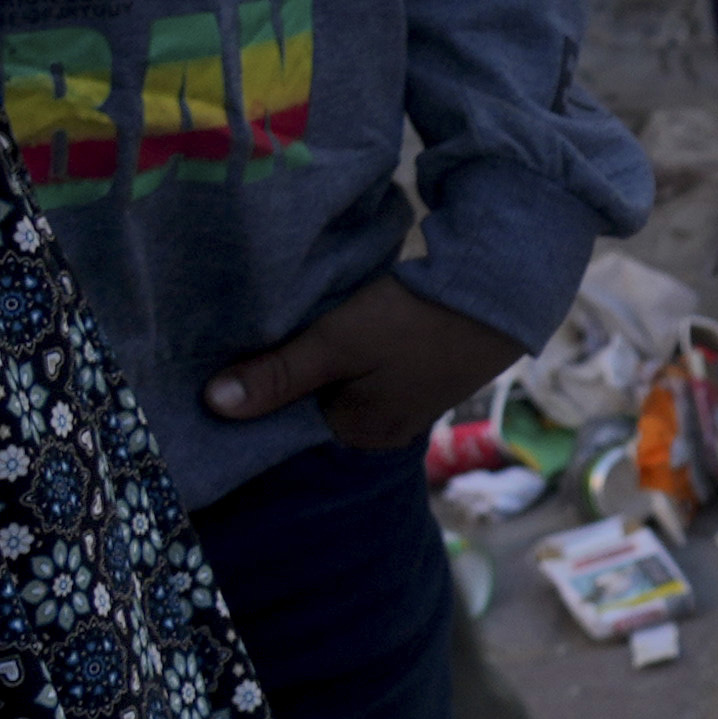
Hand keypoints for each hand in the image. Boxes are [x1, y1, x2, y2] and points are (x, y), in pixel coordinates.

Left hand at [205, 268, 524, 457]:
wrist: (503, 286)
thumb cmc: (414, 321)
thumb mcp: (337, 343)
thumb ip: (278, 374)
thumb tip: (213, 405)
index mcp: (360, 431)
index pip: (288, 419)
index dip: (260, 388)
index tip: (233, 356)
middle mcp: (385, 429)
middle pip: (316, 401)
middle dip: (292, 372)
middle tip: (264, 331)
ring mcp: (410, 402)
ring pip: (344, 381)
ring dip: (324, 356)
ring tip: (301, 322)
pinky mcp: (428, 371)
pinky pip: (371, 366)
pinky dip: (354, 348)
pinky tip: (345, 320)